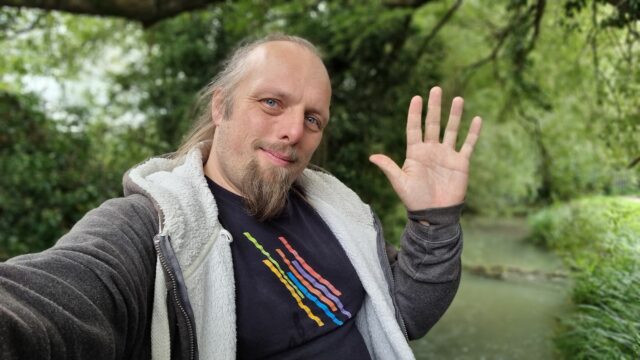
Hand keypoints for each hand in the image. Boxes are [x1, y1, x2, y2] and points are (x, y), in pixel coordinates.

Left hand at [369, 86, 481, 210]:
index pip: (414, 128)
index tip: (416, 98)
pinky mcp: (460, 162)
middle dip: (435, 107)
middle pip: (433, 124)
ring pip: (452, 130)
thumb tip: (372, 156)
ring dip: (455, 115)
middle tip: (436, 89)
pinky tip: (476, 119)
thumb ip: (389, 167)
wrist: (434, 214)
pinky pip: (468, 144)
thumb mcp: (400, 182)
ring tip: (458, 99)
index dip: (415, 113)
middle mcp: (431, 150)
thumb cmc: (414, 199)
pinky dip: (472, 133)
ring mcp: (446, 155)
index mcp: (415, 153)